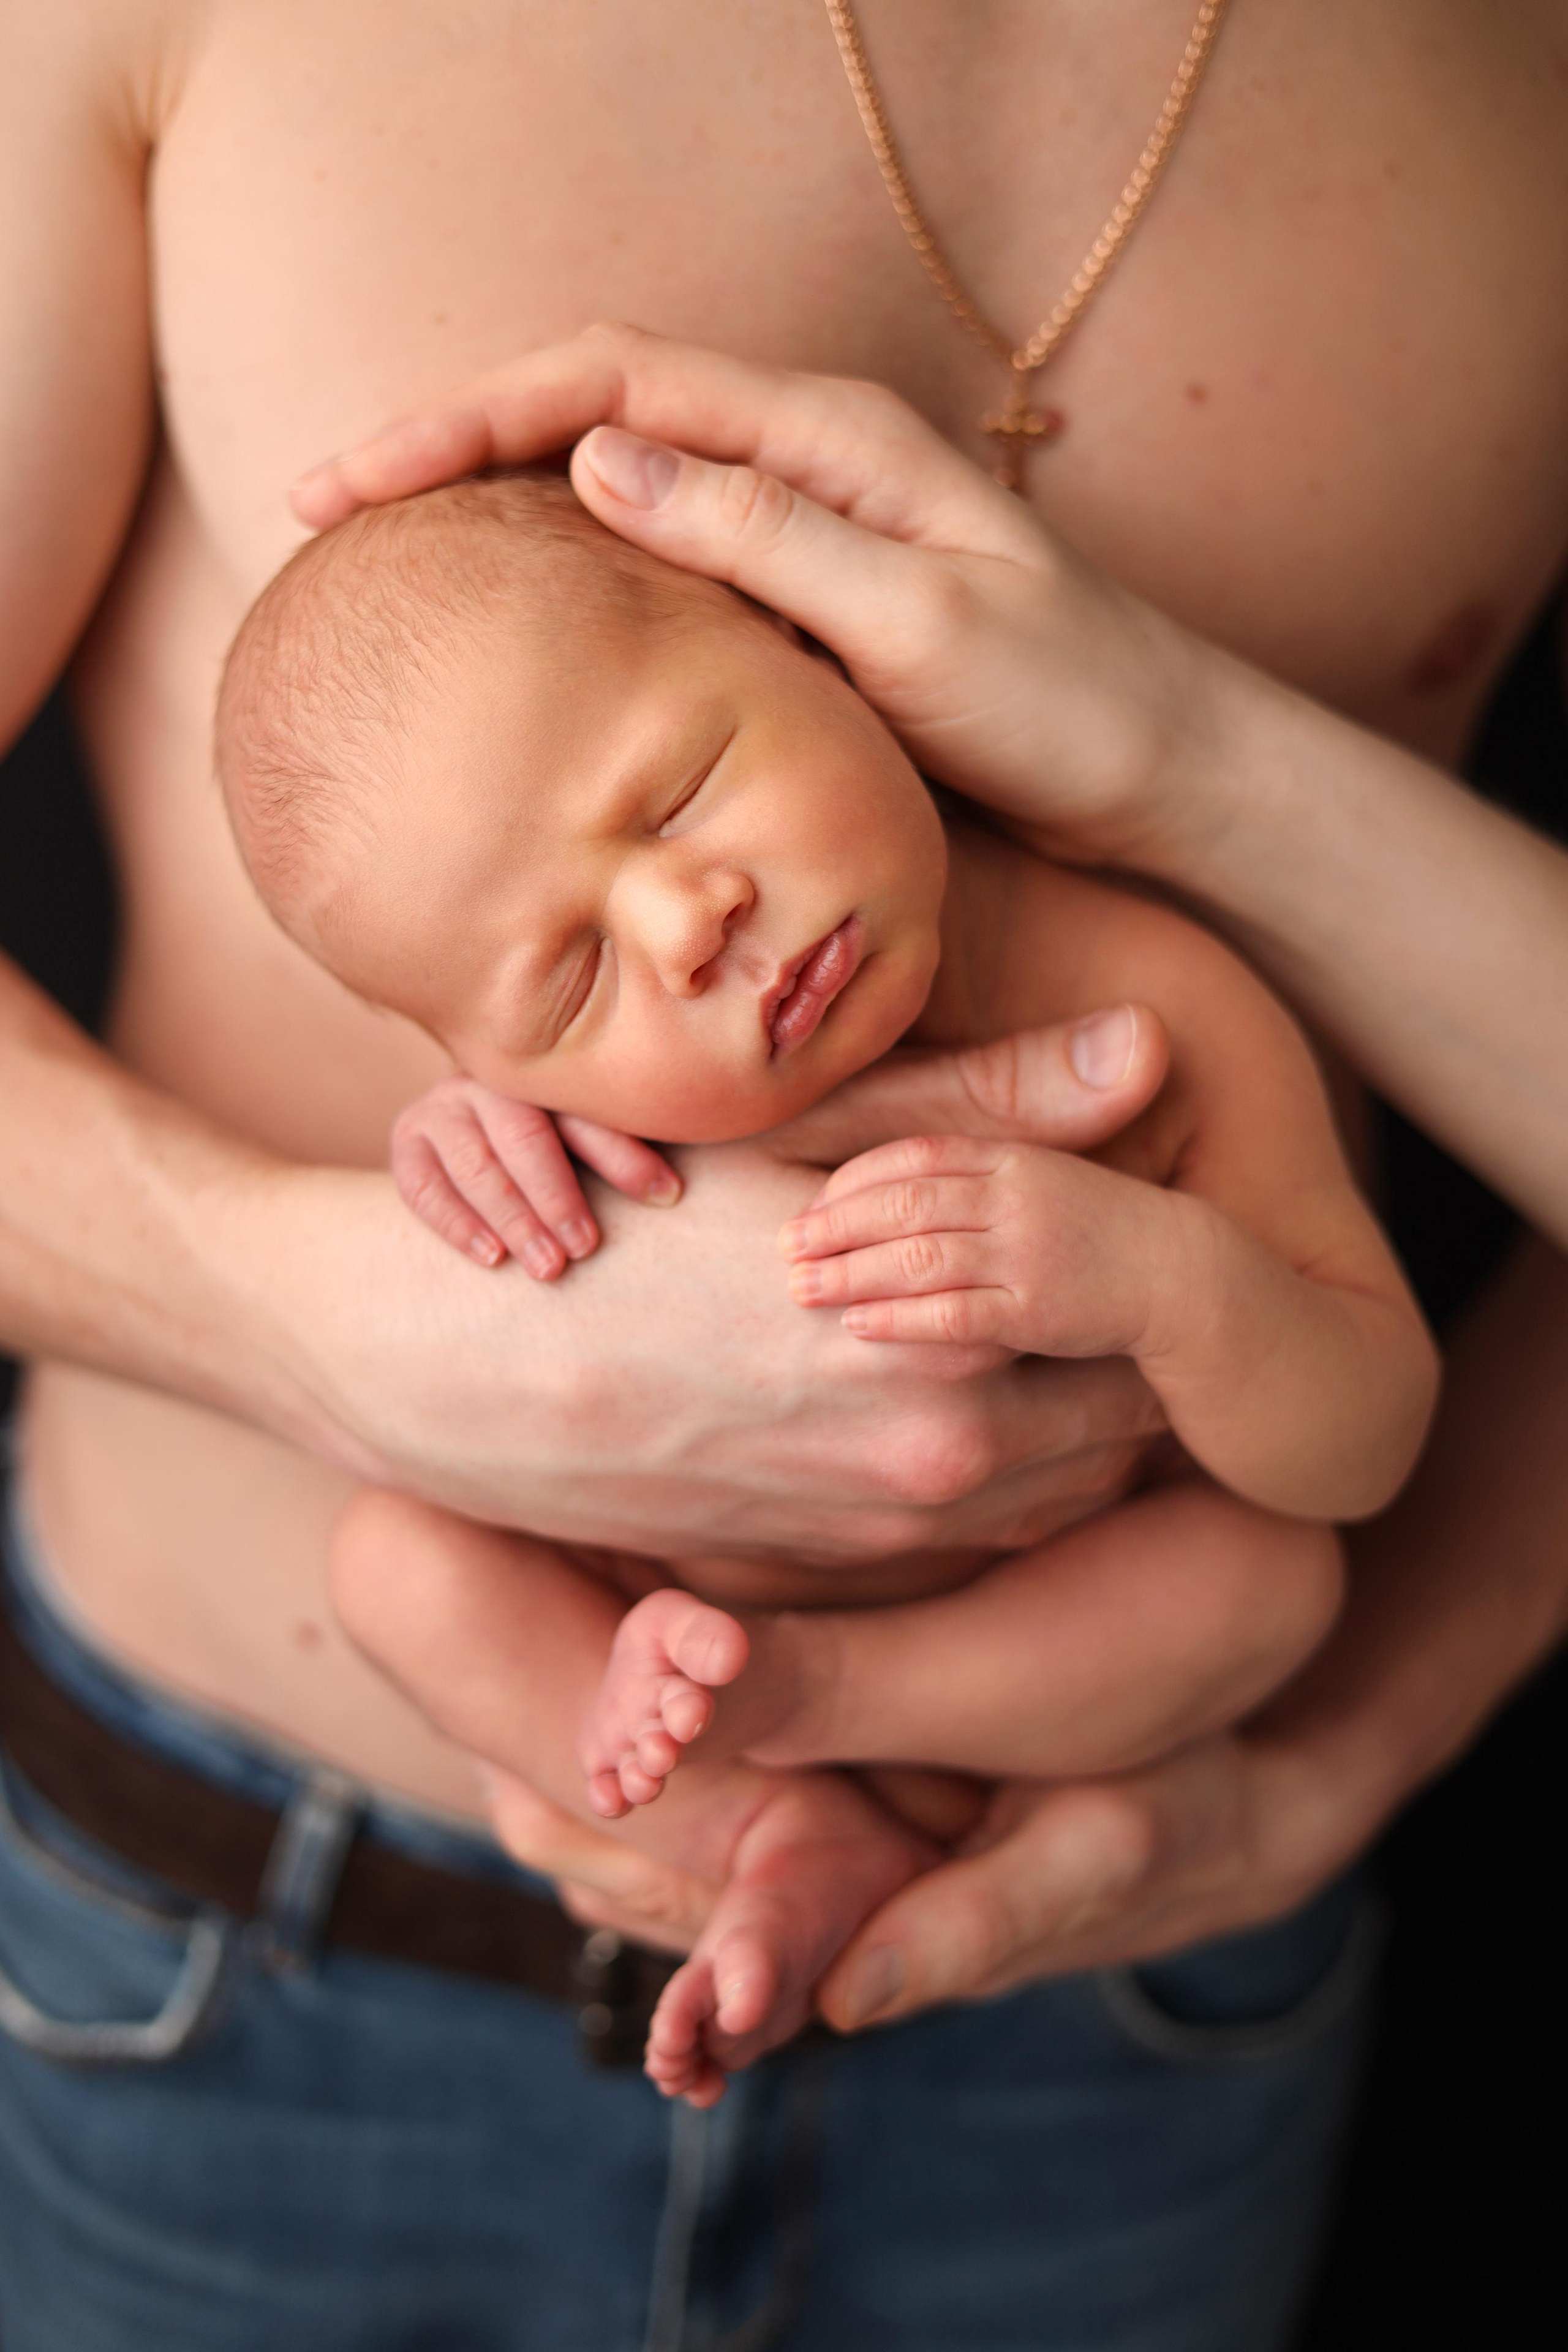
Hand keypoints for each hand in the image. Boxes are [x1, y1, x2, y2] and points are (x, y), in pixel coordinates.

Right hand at [270, 1020, 1167, 1552]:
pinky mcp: (831, 1569)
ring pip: (1065, 1489)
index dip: (1153, 1263)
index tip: (1146, 1215)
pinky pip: (982, 1534)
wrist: (447, 1361)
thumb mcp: (805, 1141)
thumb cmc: (622, 1217)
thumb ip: (990, 1109)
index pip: (1145, 1325)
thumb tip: (1151, 1048)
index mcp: (952, 1353)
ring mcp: (880, 1535)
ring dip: (1079, 1416)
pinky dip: (1007, 1471)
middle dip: (1134, 1351)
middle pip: (1127, 1423)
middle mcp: (934, 1468)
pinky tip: (967, 1386)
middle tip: (1118, 1270)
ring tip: (1049, 1325)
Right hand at [291, 323, 1220, 874]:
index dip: (468, 418)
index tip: (356, 481)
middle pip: (590, 415)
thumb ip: (767, 539)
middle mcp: (804, 465)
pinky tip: (516, 641)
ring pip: (616, 493)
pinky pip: (661, 574)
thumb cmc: (1069, 706)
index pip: (610, 380)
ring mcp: (802, 535)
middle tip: (331, 522)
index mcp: (828, 439)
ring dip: (501, 518)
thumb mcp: (919, 624)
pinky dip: (572, 590)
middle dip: (454, 454)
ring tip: (387, 573)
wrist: (1163, 779)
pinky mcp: (805, 607)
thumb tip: (599, 459)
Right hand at [390, 1074, 679, 1277]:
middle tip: (585, 1249)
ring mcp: (441, 1106)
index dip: (625, 1155)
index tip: (667, 1196)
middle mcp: (489, 1079)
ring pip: (475, 1162)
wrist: (469, 1122)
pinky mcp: (406, 1141)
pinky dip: (456, 1223)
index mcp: (544, 1070)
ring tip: (548, 1265)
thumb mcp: (585, 1131)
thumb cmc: (555, 1139)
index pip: (585, 1111)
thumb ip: (619, 1145)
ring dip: (513, 1217)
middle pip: (525, 1135)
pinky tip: (492, 1257)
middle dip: (558, 1197)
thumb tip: (676, 1192)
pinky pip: (423, 1185)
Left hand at [780, 1118, 1185, 1356]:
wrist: (1182, 1279)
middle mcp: (1014, 1195)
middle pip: (904, 1201)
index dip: (852, 1179)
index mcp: (1009, 1157)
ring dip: (852, 1270)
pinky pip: (954, 1313)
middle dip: (835, 1223)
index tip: (805, 1200)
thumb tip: (886, 1184)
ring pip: (920, 1255)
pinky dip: (901, 1317)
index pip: (912, 1155)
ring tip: (799, 1286)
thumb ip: (968, 1176)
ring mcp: (1026, 1252)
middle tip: (781, 1245)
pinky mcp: (1037, 1310)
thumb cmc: (1095, 1234)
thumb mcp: (1035, 1181)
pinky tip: (858, 1324)